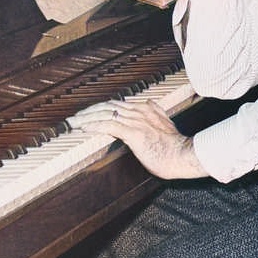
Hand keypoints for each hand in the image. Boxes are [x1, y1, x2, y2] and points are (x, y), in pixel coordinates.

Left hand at [65, 99, 207, 179]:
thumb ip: (156, 112)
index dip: (99, 108)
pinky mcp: (134, 133)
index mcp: (145, 108)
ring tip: (73, 123)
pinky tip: (84, 129)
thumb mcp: (166, 123)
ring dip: (86, 118)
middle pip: (106, 106)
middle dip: (88, 111)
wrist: (184, 155)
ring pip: (105, 114)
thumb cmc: (174, 145)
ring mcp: (136, 121)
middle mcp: (138, 111)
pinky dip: (94, 126)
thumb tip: (149, 103)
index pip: (116, 104)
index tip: (87, 113)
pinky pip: (109, 126)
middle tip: (73, 118)